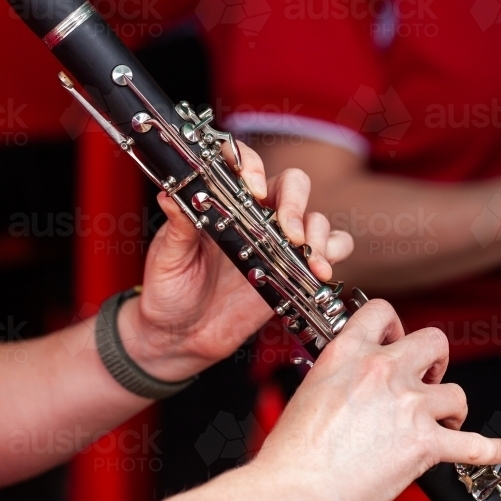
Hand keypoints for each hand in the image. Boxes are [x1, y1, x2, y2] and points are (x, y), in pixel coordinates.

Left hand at [119, 141, 353, 381]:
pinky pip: (331, 250)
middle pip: (292, 185)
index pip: (244, 164)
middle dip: (296, 204)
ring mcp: (279, 243)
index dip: (253, 166)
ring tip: (311, 262)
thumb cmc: (168, 291)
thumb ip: (177, 226)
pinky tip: (321, 272)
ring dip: (319, 236)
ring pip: (315, 218)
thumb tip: (171, 194)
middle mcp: (256, 216)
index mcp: (222, 202)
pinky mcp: (295, 270)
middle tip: (290, 235)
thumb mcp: (167, 256)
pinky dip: (334, 254)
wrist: (181, 337)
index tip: (253, 191)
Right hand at [252, 300, 500, 500]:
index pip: (383, 313)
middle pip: (434, 341)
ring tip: (443, 422)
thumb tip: (355, 385)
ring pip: (456, 392)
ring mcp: (408, 406)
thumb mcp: (309, 390)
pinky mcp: (425, 443)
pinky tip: (498, 449)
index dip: (394, 327)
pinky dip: (490, 449)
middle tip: (426, 380)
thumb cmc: (292, 452)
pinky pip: (473, 444)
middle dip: (435, 361)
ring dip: (451, 408)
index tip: (396, 342)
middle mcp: (383, 372)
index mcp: (349, 353)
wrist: (295, 489)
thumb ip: (341, 377)